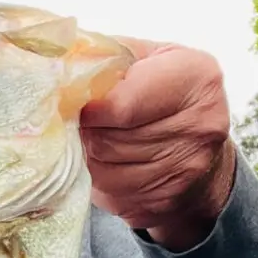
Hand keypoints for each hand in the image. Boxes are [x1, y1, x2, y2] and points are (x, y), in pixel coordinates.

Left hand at [80, 39, 236, 251]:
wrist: (200, 150)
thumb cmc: (165, 95)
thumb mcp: (149, 59)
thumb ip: (109, 57)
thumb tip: (58, 61)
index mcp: (196, 79)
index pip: (122, 105)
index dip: (88, 109)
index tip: (73, 106)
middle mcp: (199, 126)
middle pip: (109, 141)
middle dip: (86, 134)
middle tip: (78, 125)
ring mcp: (184, 170)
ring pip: (104, 171)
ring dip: (87, 158)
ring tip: (90, 142)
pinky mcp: (163, 201)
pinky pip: (110, 194)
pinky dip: (97, 180)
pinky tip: (103, 165)